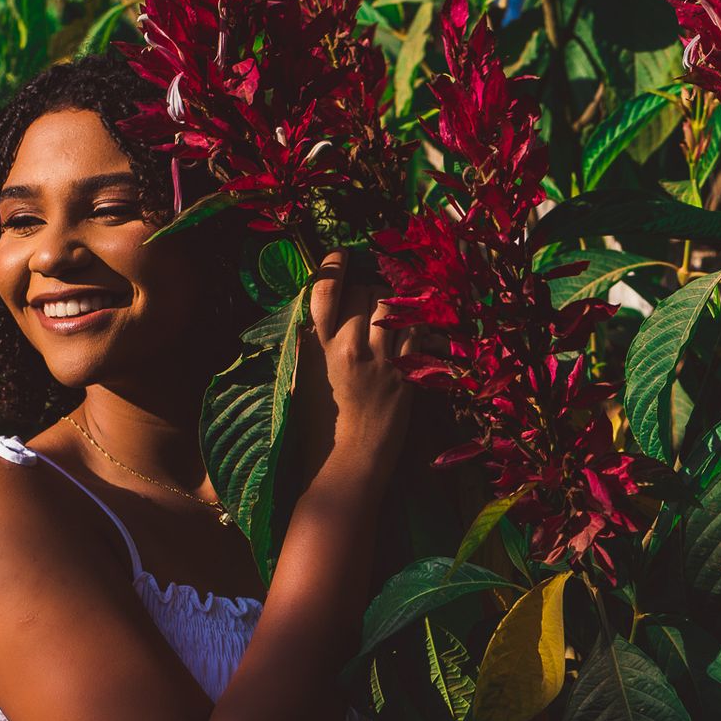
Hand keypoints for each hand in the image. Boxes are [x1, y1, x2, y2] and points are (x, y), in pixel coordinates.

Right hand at [290, 249, 411, 485]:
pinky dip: (419, 325)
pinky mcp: (406, 375)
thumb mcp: (300, 379)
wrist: (348, 465)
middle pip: (364, 292)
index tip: (341, 256)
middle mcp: (349, 346)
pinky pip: (418, 333)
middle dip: (368, 291)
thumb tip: (319, 315)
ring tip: (391, 314)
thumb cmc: (317, 428)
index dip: (334, 265)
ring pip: (393, 308)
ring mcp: (381, 360)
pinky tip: (417, 329)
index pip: (325, 290)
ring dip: (394, 304)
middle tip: (369, 302)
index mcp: (316, 346)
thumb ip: (309, 344)